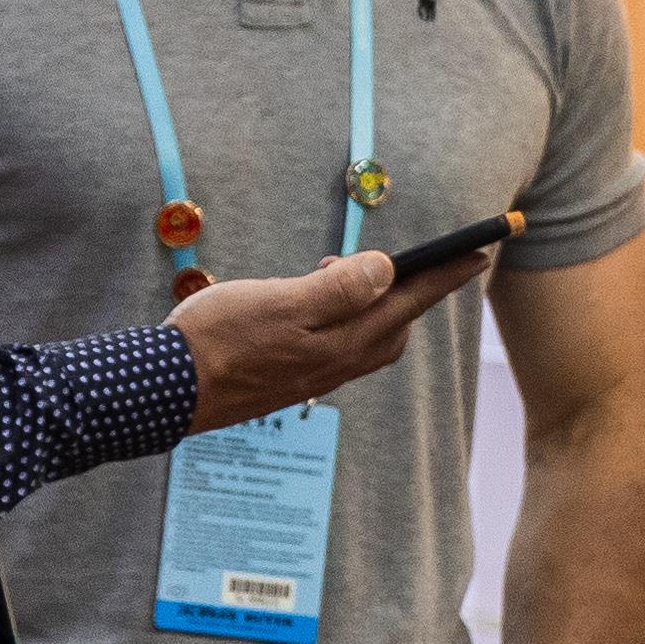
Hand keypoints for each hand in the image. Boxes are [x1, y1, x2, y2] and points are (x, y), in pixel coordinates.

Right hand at [174, 248, 495, 432]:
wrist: (164, 391)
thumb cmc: (216, 338)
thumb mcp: (279, 301)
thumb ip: (337, 289)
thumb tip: (386, 270)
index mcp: (343, 342)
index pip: (410, 301)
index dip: (446, 275)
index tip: (480, 253)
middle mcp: (338, 364)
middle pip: (396, 323)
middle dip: (413, 289)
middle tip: (411, 258)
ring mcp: (316, 376)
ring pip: (369, 338)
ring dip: (374, 304)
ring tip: (346, 271)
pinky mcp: (293, 380)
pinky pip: (341, 347)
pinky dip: (347, 321)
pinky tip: (318, 306)